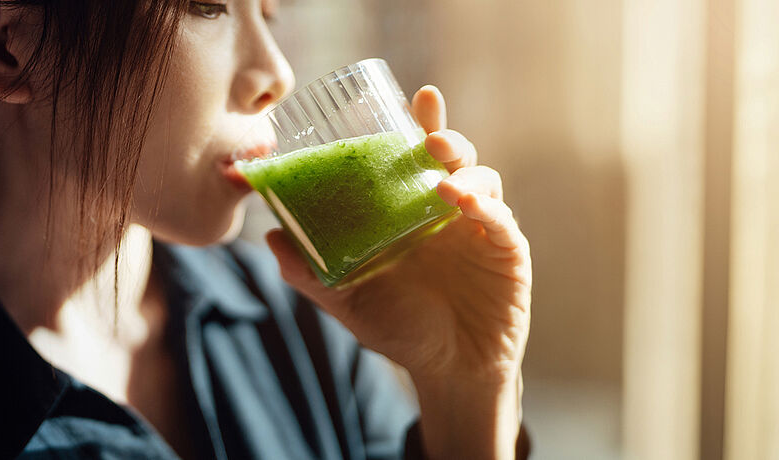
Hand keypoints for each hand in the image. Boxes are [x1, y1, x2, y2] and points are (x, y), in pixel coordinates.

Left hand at [265, 85, 530, 457]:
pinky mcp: (507, 253)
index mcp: (414, 209)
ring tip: (443, 183)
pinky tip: (465, 206)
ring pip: (484, 181)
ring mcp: (481, 229)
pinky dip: (486, 208)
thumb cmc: (400, 327)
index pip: (419, 157)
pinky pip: (502, 221)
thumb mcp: (346, 298)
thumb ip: (310, 271)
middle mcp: (451, 211)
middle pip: (456, 158)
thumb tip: (272, 236)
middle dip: (445, 138)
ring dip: (465, 173)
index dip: (425, 124)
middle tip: (428, 138)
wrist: (446, 369)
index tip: (423, 96)